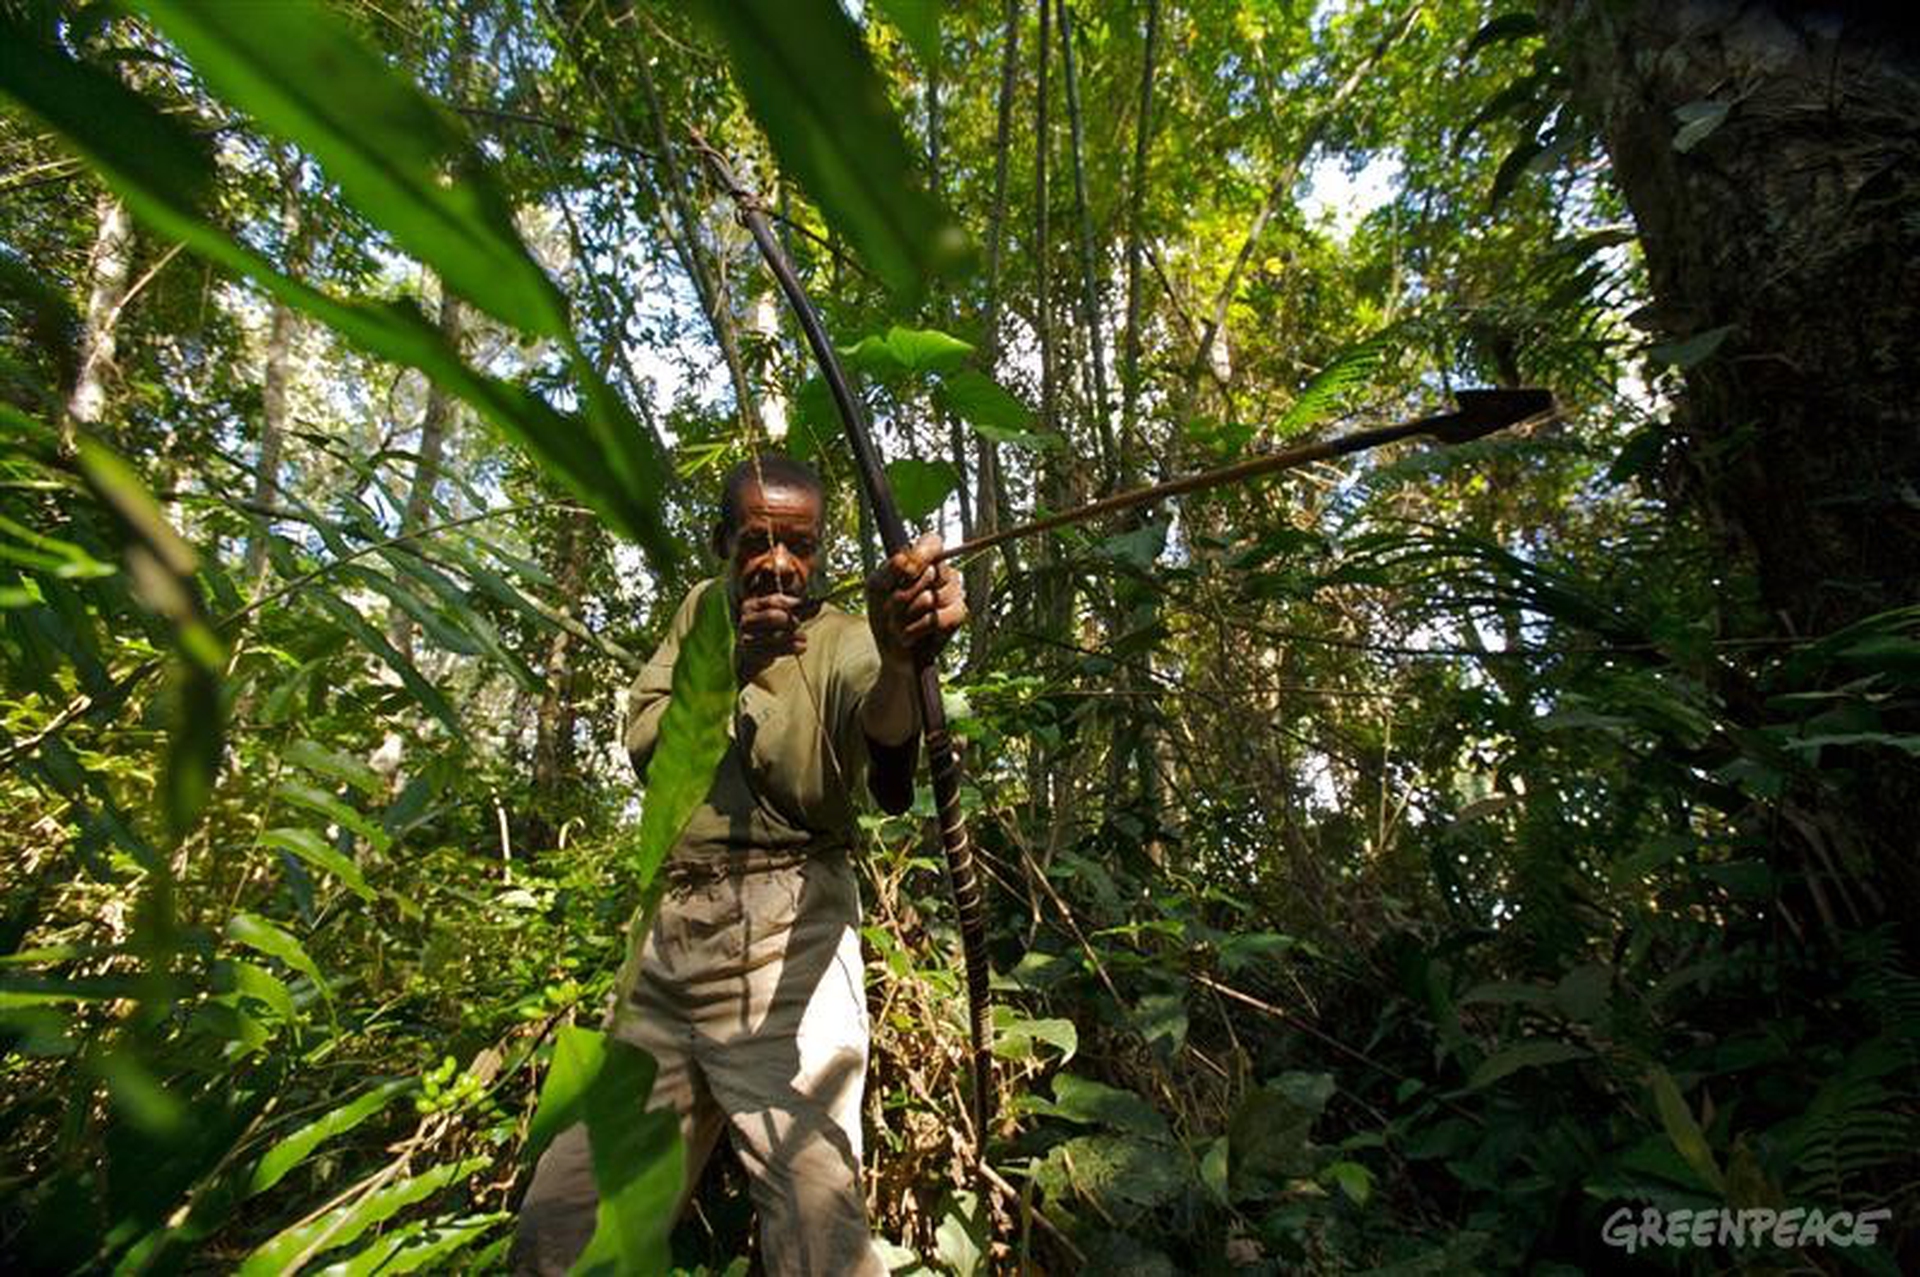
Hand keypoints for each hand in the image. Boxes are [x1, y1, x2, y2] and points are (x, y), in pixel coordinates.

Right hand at [734, 590, 807, 683]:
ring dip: (795, 635)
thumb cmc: (771, 629)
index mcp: (752, 604)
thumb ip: (797, 607)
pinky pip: (778, 650)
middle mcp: (746, 620)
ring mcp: (746, 637)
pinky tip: (802, 647)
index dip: (792, 603)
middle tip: (798, 624)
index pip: (774, 600)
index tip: (803, 606)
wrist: (753, 654)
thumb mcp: (782, 613)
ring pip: (777, 635)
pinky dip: (794, 648)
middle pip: (773, 616)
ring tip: (803, 637)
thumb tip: (816, 603)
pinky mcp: (753, 654)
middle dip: (791, 621)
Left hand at [866, 533, 965, 667]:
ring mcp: (954, 593)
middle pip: (929, 571)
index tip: (906, 572)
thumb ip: (888, 570)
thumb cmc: (884, 616)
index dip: (921, 554)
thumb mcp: (876, 589)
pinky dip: (917, 630)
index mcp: (922, 561)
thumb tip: (904, 557)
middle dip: (903, 594)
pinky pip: (939, 618)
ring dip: (906, 616)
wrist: (893, 653)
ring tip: (899, 624)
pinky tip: (910, 636)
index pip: (932, 542)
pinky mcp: (959, 614)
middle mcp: (942, 573)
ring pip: (931, 597)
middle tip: (892, 607)